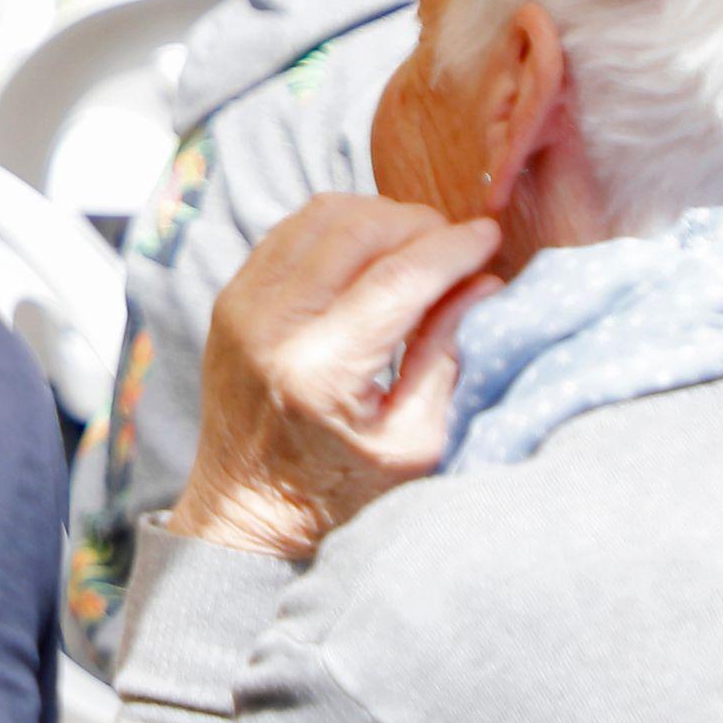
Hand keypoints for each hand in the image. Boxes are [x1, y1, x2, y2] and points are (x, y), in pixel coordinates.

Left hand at [173, 193, 499, 563]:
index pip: (398, 277)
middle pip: (359, 230)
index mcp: (319, 370)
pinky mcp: (231, 297)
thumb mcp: (414, 443)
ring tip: (418, 247)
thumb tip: (483, 283)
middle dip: (421, 225)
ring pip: (321, 216)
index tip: (491, 237)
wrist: (247, 506)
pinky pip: (290, 229)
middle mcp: (272, 326)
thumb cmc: (340, 489)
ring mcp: (242, 305)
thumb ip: (448, 358)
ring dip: (380, 218)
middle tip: (457, 247)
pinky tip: (371, 252)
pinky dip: (339, 226)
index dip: (453, 249)